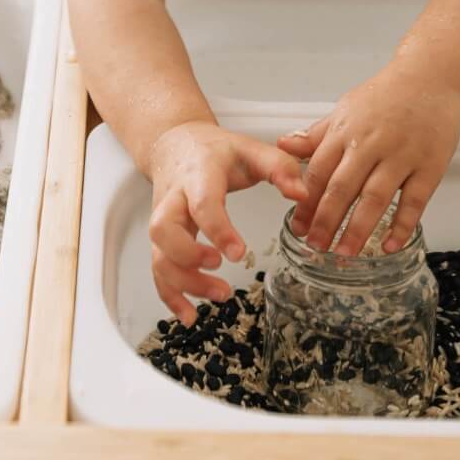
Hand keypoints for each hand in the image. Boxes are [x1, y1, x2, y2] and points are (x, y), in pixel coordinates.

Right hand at [146, 121, 307, 324]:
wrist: (175, 145)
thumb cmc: (215, 151)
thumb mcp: (250, 148)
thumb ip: (279, 167)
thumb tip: (302, 194)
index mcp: (198, 174)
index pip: (201, 203)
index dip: (217, 229)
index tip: (238, 252)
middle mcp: (173, 198)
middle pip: (164, 229)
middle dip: (188, 256)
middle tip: (219, 269)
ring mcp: (163, 219)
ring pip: (159, 254)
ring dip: (183, 282)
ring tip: (221, 295)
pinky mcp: (161, 238)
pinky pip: (157, 268)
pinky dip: (169, 295)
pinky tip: (190, 314)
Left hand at [277, 65, 459, 256]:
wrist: (431, 77)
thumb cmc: (385, 95)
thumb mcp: (345, 109)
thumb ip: (316, 134)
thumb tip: (283, 146)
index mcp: (345, 131)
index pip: (318, 172)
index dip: (305, 201)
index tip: (297, 225)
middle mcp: (370, 144)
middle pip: (342, 188)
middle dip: (325, 220)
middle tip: (315, 246)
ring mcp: (401, 156)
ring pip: (375, 198)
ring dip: (358, 228)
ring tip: (345, 252)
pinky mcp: (430, 165)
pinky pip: (414, 201)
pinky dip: (402, 224)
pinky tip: (389, 245)